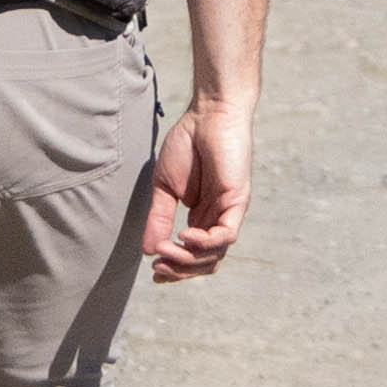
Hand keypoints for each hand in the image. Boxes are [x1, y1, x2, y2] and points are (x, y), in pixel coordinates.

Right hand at [143, 98, 252, 279]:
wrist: (207, 115)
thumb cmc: (188, 145)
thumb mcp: (165, 188)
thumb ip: (159, 219)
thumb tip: (148, 251)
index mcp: (202, 217)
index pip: (194, 256)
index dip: (175, 268)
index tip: (154, 270)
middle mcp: (217, 219)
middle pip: (205, 263)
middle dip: (180, 270)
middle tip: (158, 268)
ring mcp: (229, 212)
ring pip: (215, 254)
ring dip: (189, 260)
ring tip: (167, 253)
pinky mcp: (237, 202)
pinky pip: (226, 235)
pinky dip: (205, 243)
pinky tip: (185, 236)